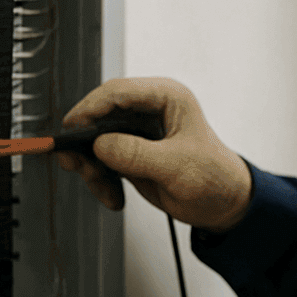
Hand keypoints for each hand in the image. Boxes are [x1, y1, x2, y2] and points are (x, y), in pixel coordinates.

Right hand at [55, 77, 251, 232]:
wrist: (224, 205)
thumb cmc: (215, 178)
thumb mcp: (178, 166)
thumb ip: (138, 154)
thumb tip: (101, 145)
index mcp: (167, 98)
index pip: (119, 92)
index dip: (91, 108)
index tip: (72, 128)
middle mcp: (150, 110)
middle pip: (100, 115)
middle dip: (86, 143)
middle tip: (77, 165)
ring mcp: (138, 132)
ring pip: (96, 141)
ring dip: (92, 167)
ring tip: (104, 189)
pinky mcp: (131, 153)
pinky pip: (101, 161)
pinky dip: (101, 180)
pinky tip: (113, 196)